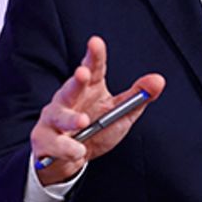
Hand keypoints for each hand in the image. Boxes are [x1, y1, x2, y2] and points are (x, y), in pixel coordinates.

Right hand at [31, 36, 165, 185]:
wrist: (70, 160)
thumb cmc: (96, 131)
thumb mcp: (120, 114)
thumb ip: (137, 97)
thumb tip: (158, 80)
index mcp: (89, 88)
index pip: (93, 68)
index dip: (94, 55)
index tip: (95, 42)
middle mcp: (68, 99)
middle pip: (71, 87)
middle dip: (77, 80)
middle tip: (83, 72)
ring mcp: (53, 119)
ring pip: (59, 115)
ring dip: (71, 118)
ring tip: (84, 122)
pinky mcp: (43, 140)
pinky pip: (54, 143)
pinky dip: (67, 147)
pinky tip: (78, 150)